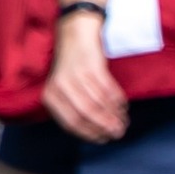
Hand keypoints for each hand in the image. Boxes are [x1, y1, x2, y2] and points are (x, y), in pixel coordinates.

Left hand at [42, 14, 127, 142]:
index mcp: (50, 96)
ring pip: (99, 103)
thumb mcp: (64, 89)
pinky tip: (123, 106)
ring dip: (114, 115)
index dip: (90, 133)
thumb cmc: (72, 67)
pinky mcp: (92, 65)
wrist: (76, 35)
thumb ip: (73, 108)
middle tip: (118, 133)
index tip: (103, 139)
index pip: (71, 123)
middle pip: (86, 114)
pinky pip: (108, 89)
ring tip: (123, 121)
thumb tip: (96, 131)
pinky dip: (118, 100)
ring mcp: (76, 75)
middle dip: (105, 126)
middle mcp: (60, 86)